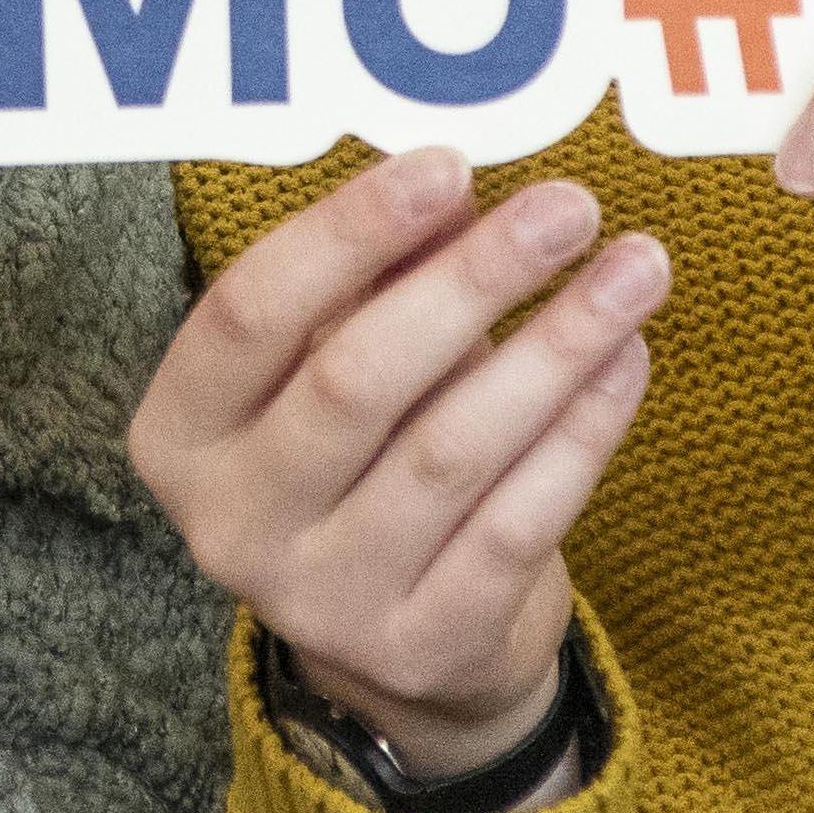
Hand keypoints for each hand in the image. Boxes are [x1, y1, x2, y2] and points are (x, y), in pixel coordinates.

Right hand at [125, 147, 659, 781]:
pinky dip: (581, 434)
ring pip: (450, 452)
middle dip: (472, 280)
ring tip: (633, 271)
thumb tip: (459, 190)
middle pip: (355, 380)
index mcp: (180, 435)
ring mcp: (324, 601)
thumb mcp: (331, 365)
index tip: (448, 165)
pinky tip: (626, 360)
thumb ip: (377, 284)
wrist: (400, 645)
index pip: (248, 312)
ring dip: (553, 348)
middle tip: (568, 207)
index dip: (347, 233)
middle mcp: (231, 524)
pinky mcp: (423, 647)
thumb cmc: (361, 459)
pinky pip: (517, 525)